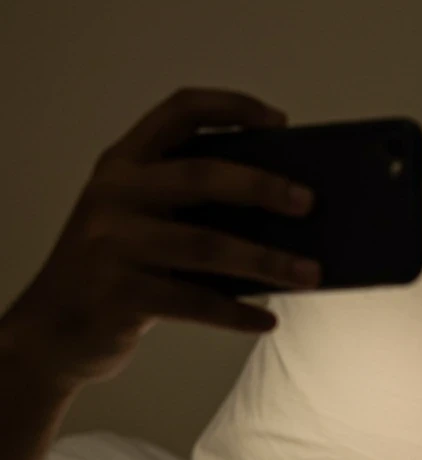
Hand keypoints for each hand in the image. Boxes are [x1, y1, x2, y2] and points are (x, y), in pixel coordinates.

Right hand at [0, 86, 320, 392]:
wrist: (53, 331)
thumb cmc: (118, 273)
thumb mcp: (141, 224)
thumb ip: (190, 209)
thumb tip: (284, 218)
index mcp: (125, 164)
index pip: (179, 112)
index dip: (232, 108)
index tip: (280, 121)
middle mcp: (116, 195)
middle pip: (201, 176)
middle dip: (262, 186)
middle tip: (310, 203)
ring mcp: (114, 244)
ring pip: (207, 246)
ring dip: (267, 261)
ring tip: (310, 274)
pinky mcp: (121, 295)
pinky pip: (195, 303)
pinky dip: (237, 314)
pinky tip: (267, 320)